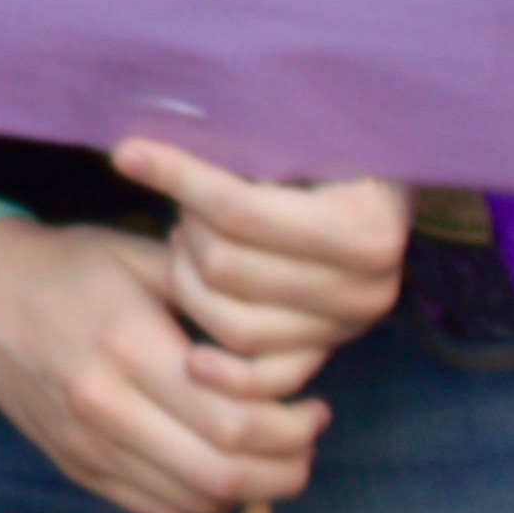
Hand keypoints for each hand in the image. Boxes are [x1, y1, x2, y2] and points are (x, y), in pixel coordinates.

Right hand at [0, 211, 329, 512]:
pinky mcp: (78, 468)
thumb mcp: (141, 258)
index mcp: (128, 345)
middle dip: (286, 467)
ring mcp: (87, 446)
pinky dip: (205, 500)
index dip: (294, 426)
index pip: (235, 421)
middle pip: (224, 473)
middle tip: (306, 438)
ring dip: (251, 489)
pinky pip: (160, 510)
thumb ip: (214, 298)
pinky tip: (218, 464)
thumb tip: (288, 339)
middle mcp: (105, 406)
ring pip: (196, 501)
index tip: (315, 406)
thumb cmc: (67, 268)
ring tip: (270, 453)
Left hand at [117, 141, 412, 392]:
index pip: (239, 211)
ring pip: (234, 326)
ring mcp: (346, 328)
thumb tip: (140, 146)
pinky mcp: (327, 352)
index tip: (127, 153)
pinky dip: (226, 374)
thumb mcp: (306, 132)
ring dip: (191, 284)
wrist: (385, 190)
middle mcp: (365, 289)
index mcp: (365, 229)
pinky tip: (191, 355)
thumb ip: (245, 140)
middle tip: (182, 205)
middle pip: (226, 268)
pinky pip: (266, 379)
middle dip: (188, 230)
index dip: (178, 178)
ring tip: (185, 244)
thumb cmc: (337, 147)